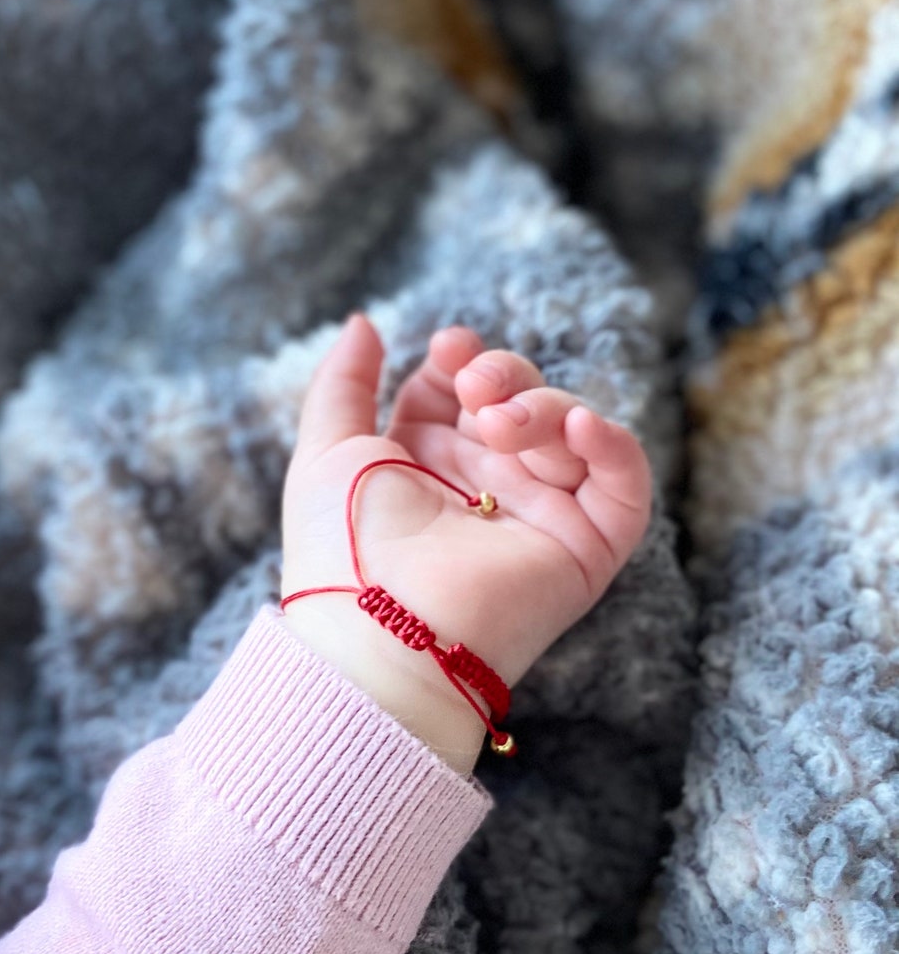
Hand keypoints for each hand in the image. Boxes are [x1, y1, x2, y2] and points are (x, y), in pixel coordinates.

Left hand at [281, 315, 651, 773]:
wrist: (377, 631)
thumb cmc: (341, 549)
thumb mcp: (327, 450)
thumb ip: (345, 383)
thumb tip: (364, 323)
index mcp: (431, 466)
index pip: (465, 391)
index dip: (463, 362)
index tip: (448, 351)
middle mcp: (489, 488)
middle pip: (524, 400)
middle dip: (506, 376)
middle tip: (474, 390)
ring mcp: (541, 515)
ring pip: (572, 430)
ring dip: (542, 408)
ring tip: (499, 425)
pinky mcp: (587, 547)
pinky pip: (626, 486)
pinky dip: (614, 445)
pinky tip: (581, 424)